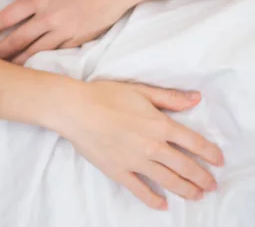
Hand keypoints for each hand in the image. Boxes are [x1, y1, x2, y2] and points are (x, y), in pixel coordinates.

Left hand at [0, 0, 140, 63]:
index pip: (10, 15)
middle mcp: (50, 16)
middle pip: (19, 38)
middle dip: (2, 51)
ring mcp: (66, 30)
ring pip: (37, 51)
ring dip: (20, 61)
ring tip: (7, 70)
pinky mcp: (81, 39)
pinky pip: (58, 53)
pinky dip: (45, 61)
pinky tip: (37, 67)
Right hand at [51, 80, 223, 209]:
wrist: (76, 109)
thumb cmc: (106, 95)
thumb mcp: (140, 90)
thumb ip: (169, 98)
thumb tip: (196, 99)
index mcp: (159, 124)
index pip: (193, 142)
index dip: (210, 153)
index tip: (218, 160)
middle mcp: (152, 146)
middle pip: (185, 166)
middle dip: (202, 177)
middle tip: (211, 185)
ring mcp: (136, 162)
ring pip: (168, 181)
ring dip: (186, 190)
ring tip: (196, 195)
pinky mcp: (119, 172)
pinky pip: (141, 191)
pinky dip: (154, 200)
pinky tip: (163, 204)